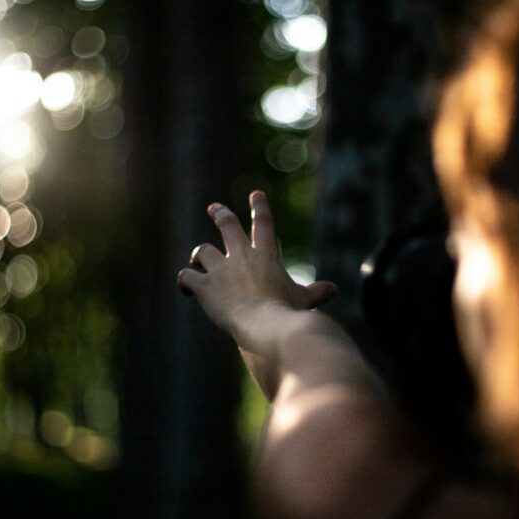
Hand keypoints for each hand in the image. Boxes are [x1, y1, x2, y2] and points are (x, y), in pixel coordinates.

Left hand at [177, 190, 337, 348]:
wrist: (264, 323)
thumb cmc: (287, 312)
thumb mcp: (305, 300)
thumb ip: (317, 292)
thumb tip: (334, 290)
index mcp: (266, 255)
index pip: (263, 224)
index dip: (260, 207)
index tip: (256, 194)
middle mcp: (241, 256)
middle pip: (227, 226)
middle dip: (220, 214)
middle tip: (214, 208)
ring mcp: (221, 270)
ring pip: (203, 251)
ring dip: (200, 256)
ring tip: (198, 262)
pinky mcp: (204, 286)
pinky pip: (186, 276)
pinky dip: (185, 280)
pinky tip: (187, 288)